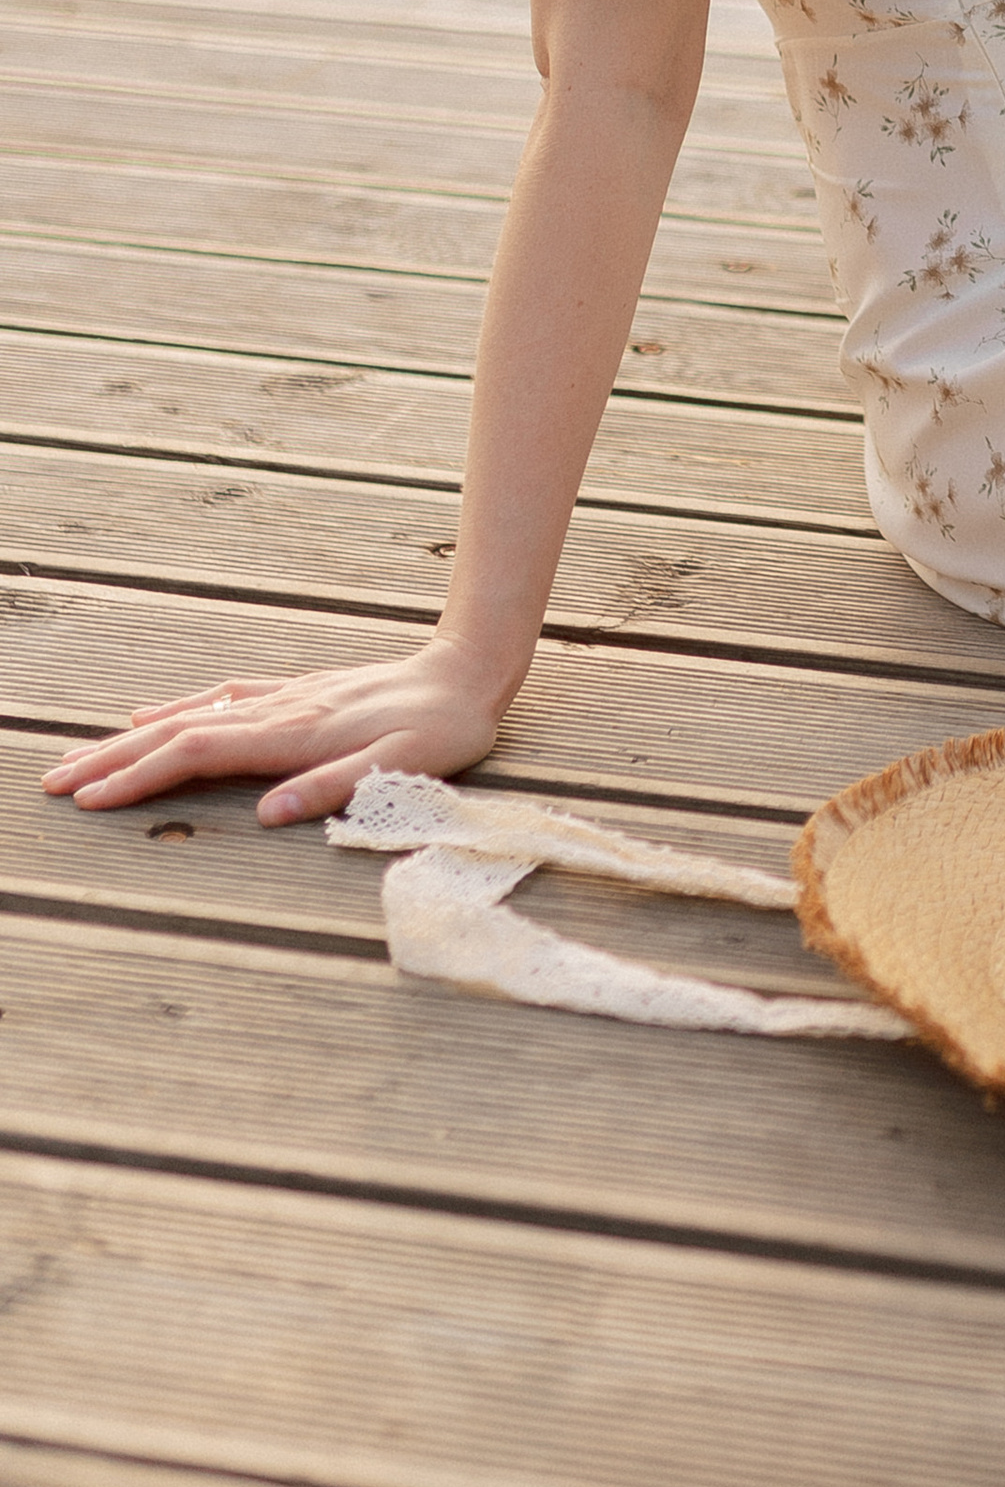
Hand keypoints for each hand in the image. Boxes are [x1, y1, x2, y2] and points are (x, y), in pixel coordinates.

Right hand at [39, 634, 511, 828]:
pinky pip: (219, 699)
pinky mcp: (297, 692)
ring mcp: (284, 698)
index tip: (90, 799)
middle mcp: (279, 711)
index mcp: (296, 735)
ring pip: (189, 714)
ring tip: (81, 756)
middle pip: (175, 731)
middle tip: (52, 782)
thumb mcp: (404, 770)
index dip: (140, 776)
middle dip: (111, 758)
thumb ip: (335, 789)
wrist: (470, 671)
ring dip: (131, 736)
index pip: (198, 754)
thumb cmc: (444, 729)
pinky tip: (150, 713)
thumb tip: (266, 815)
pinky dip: (177, 708)